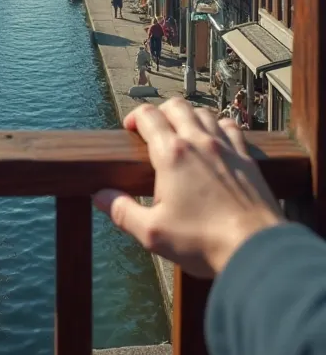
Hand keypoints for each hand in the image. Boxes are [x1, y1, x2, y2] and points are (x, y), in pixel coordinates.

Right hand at [94, 97, 282, 276]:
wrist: (255, 248)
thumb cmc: (202, 241)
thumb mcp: (153, 233)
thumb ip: (123, 211)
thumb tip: (100, 195)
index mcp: (171, 154)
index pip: (147, 116)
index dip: (134, 117)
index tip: (129, 130)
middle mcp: (198, 141)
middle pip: (176, 106)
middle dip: (160, 111)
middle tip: (153, 129)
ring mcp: (225, 146)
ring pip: (203, 112)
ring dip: (189, 116)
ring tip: (182, 133)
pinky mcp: (246, 157)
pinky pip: (230, 126)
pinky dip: (218, 125)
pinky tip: (216, 140)